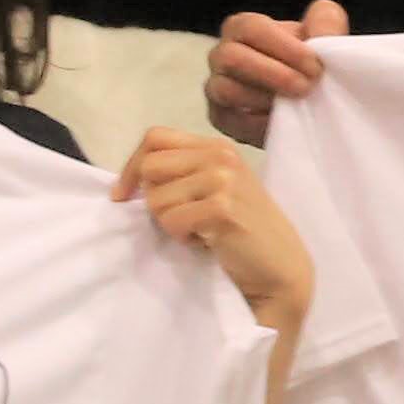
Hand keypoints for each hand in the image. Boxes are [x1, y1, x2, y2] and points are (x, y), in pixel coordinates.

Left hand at [118, 125, 313, 334]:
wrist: (281, 266)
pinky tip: (206, 242)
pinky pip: (171, 221)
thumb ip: (182, 174)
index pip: (155, 137)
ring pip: (156, 198)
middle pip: (150, 166)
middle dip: (153, 200)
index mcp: (216, 146)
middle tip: (178, 220)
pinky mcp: (223, 207)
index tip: (123, 195)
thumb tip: (129, 181)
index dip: (132, 166)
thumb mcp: (214, 189)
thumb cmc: (242, 233)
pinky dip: (182, 237)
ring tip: (199, 232)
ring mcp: (223, 179)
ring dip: (169, 223)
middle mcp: (220, 155)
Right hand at [203, 0, 344, 148]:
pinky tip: (281, 122)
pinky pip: (229, 120)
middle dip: (274, 74)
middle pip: (232, 58)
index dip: (284, 48)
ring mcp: (216, 86)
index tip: (315, 66)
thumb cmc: (310, 62)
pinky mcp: (220, 117)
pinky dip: (256, 124)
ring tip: (295, 105)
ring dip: (265, 99)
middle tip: (307, 87)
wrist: (308, 100)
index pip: (251, 28)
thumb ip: (325, 22)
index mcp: (243, 27)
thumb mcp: (325, 36)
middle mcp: (222, 53)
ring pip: (227, 90)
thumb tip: (321, 28)